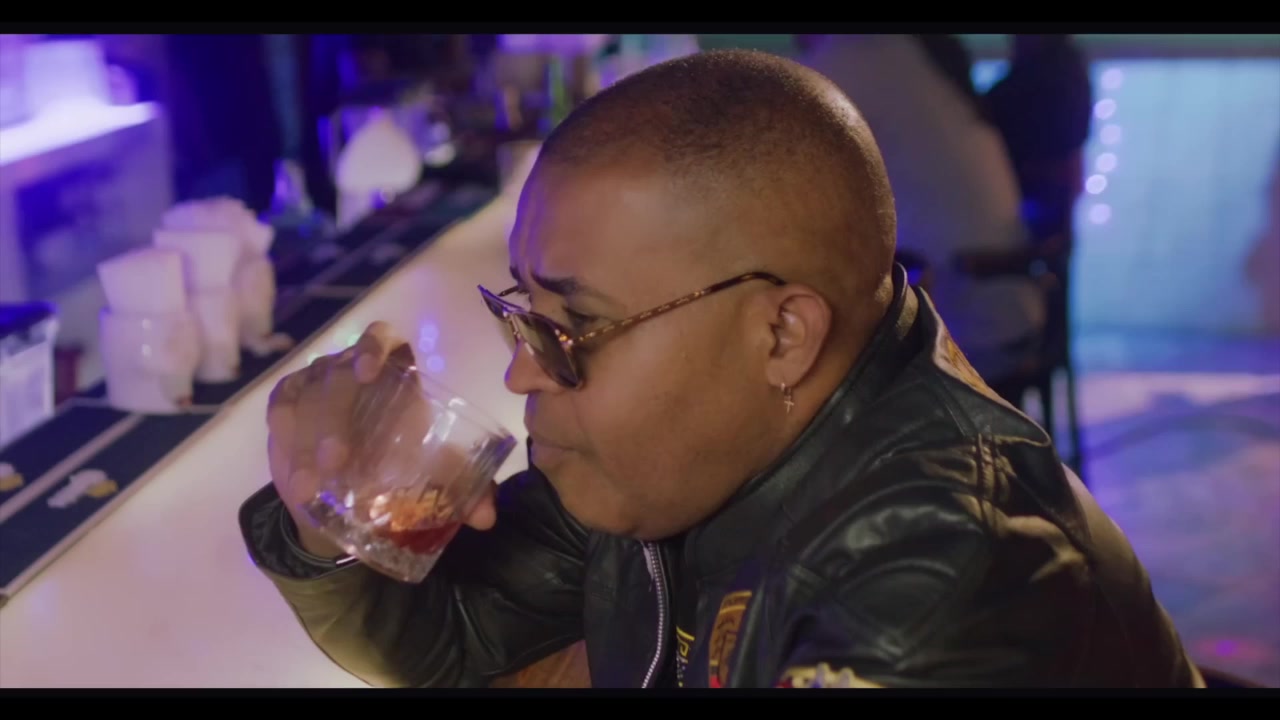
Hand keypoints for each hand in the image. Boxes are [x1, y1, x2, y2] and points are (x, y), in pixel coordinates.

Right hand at [266, 321, 498, 558]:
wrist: (352, 486)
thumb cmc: (397, 459)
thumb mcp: (431, 471)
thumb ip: (463, 487)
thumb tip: (486, 517)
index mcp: (393, 368)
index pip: (381, 336)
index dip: (373, 347)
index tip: (367, 373)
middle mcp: (349, 366)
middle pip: (337, 376)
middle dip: (334, 418)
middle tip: (336, 462)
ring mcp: (315, 381)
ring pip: (306, 396)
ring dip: (306, 442)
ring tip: (311, 486)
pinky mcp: (288, 402)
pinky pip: (281, 410)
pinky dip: (285, 443)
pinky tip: (294, 475)